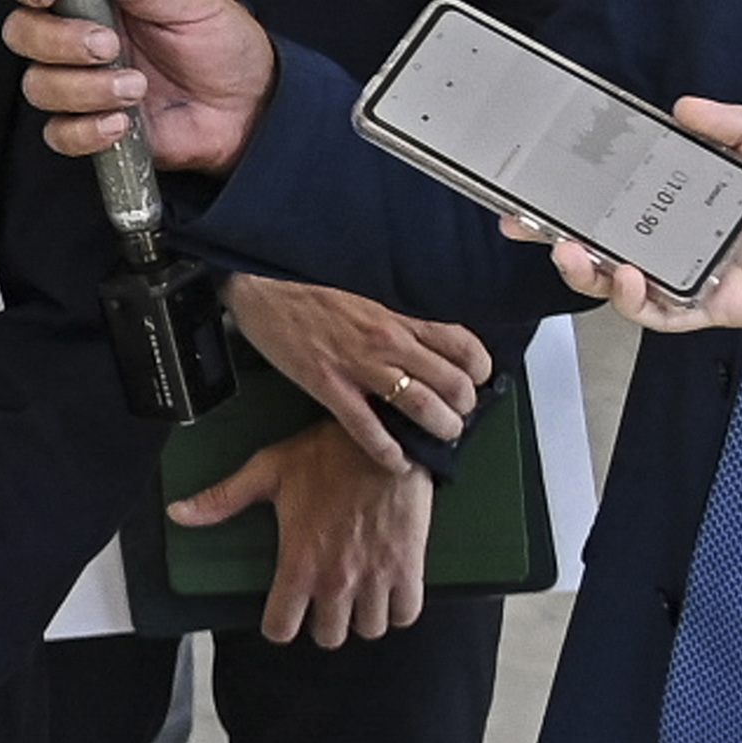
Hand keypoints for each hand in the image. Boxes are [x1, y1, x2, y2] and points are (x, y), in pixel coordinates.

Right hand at [8, 0, 275, 174]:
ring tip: (135, 88)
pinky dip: (86, 130)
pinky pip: (60, 134)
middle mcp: (80, 41)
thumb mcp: (194, 5)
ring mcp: (83, 86)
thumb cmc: (225, 48)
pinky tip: (122, 123)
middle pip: (23, 35)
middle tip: (107, 45)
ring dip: (84, 88)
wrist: (251, 107)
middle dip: (56, 41)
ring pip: (39, 86)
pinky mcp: (92, 130)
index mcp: (100, 1)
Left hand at [173, 424, 432, 646]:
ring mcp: (376, 577)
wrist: (388, 438)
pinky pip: (405, 615)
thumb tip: (177, 513)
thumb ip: (223, 500)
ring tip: (357, 594)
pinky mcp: (410, 569)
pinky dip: (397, 609)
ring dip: (361, 617)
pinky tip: (387, 590)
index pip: (282, 629)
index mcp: (299, 562)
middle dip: (324, 623)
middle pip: (329, 637)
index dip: (280, 624)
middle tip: (324, 600)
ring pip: (368, 630)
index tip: (286, 610)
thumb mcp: (267, 471)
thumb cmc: (326, 453)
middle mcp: (337, 579)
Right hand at [227, 274, 501, 475]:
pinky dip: (388, 451)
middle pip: (450, 381)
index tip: (479, 378)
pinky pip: (367, 427)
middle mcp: (389, 340)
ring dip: (440, 427)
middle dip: (464, 405)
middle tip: (460, 413)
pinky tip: (397, 462)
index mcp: (400, 313)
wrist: (261, 283)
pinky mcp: (328, 386)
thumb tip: (424, 330)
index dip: (480, 367)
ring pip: (419, 405)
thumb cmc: (310, 280)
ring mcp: (359, 366)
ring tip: (443, 435)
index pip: (463, 344)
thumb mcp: (368, 287)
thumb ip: (398, 310)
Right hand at [514, 100, 741, 352]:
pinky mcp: (715, 309)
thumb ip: (739, 129)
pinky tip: (627, 277)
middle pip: (611, 240)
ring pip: (623, 280)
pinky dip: (637, 299)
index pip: (633, 194)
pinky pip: (662, 311)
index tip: (551, 175)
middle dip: (561, 234)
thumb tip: (685, 106)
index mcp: (704, 203)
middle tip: (525, 222)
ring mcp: (700, 277)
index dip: (588, 189)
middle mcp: (693, 241)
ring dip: (588, 270)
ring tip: (572, 251)